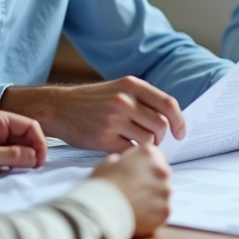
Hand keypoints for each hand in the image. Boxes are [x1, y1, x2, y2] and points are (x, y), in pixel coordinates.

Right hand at [0, 78, 184, 152]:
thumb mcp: (117, 89)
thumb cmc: (91, 101)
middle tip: (154, 141)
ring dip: (148, 147)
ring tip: (138, 145)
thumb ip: (141, 98)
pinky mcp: (104, 138)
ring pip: (148, 140)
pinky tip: (124, 149)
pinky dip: (131, 153)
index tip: (180, 132)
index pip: (168, 104)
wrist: (59, 108)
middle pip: (161, 125)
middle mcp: (124, 100)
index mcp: (131, 85)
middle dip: (162, 137)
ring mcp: (114, 119)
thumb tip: (170, 118)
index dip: (179, 120)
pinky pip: (130, 150)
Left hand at [0, 108, 46, 173]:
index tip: (40, 161)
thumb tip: (35, 157)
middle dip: (32, 149)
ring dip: (23, 155)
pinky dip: (14, 158)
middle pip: (25, 133)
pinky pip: (10, 149)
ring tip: (22, 169)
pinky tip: (11, 168)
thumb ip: (13, 155)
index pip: (29, 125)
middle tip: (33, 168)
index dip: (39, 142)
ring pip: (19, 142)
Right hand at [92, 144, 171, 237]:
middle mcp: (162, 170)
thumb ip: (123, 161)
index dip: (144, 164)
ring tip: (137, 205)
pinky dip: (154, 213)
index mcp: (149, 154)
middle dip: (151, 180)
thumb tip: (124, 165)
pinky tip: (141, 215)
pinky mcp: (166, 210)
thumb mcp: (109, 163)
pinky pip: (163, 210)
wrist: (103, 211)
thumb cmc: (104, 185)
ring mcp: (166, 191)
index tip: (136, 172)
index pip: (154, 155)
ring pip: (163, 193)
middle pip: (161, 174)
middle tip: (135, 190)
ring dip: (154, 197)